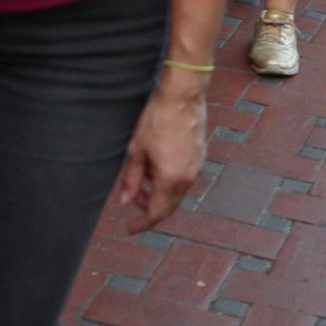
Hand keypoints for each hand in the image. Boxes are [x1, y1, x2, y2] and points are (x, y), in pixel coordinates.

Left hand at [117, 79, 204, 233]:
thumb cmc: (157, 119)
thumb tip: (125, 201)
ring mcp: (196, 168)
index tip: (130, 229)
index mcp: (170, 179)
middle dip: (149, 209)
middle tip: (132, 201)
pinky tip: (157, 169)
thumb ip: (131, 179)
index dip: (141, 223)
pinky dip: (169, 183)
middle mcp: (187, 178)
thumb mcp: (137, 150)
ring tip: (142, 180)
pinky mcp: (200, 157)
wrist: (183, 97)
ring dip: (159, 194)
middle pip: (169, 207)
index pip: (156, 212)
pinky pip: (184, 180)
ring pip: (177, 194)